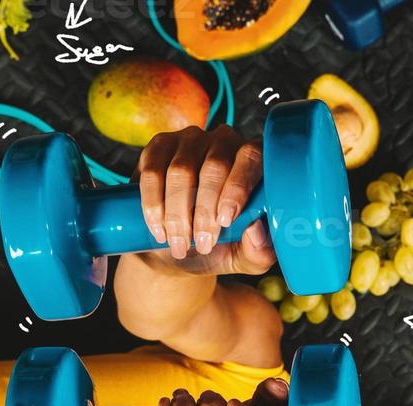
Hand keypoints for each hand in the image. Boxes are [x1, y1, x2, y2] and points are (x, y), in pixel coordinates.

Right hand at [136, 125, 276, 274]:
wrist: (176, 251)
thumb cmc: (217, 248)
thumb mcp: (243, 257)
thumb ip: (260, 251)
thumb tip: (256, 230)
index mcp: (253, 161)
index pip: (251, 158)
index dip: (237, 187)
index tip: (225, 220)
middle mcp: (224, 142)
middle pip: (215, 167)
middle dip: (205, 211)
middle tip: (201, 245)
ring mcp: (190, 141)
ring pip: (181, 171)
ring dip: (177, 213)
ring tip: (179, 243)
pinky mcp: (159, 147)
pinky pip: (153, 172)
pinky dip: (153, 204)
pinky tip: (158, 228)